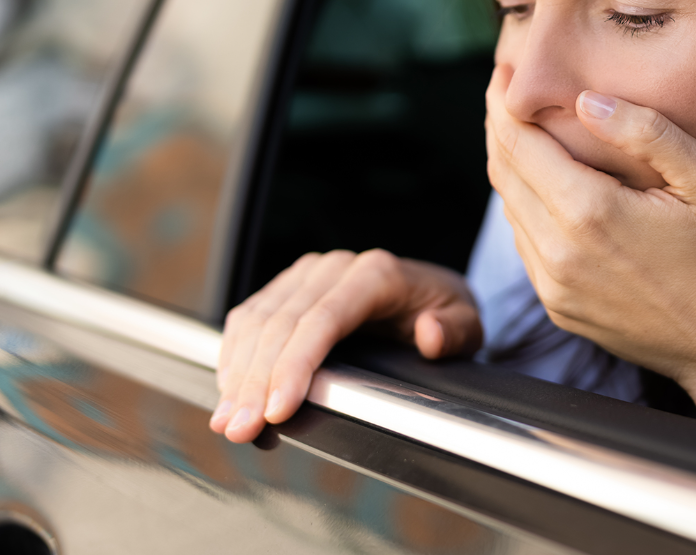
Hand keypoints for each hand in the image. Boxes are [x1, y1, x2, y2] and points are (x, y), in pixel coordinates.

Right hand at [210, 249, 480, 443]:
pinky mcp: (288, 287)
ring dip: (237, 374)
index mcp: (376, 274)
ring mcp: (307, 275)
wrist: (429, 291)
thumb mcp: (467, 323)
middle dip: (256, 382)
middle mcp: (335, 268)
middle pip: (281, 325)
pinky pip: (250, 318)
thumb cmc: (444, 310)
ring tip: (228, 420)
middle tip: (241, 428)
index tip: (277, 409)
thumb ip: (455, 331)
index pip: (322, 319)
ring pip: (257, 322)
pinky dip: (234, 356)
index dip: (294, 366)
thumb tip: (430, 334)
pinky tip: (229, 390)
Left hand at [485, 66, 695, 461]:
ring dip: (510, 167)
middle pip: (503, 173)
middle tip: (502, 92)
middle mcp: (558, 252)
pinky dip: (525, 207)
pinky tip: (546, 188)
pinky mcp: (558, 307)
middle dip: (498, 126)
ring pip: (509, 209)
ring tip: (523, 133)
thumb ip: (646, 131)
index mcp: (589, 211)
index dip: (502, 102)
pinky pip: (526, 245)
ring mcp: (553, 286)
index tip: (501, 72)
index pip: (518, 142)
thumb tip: (586, 101)